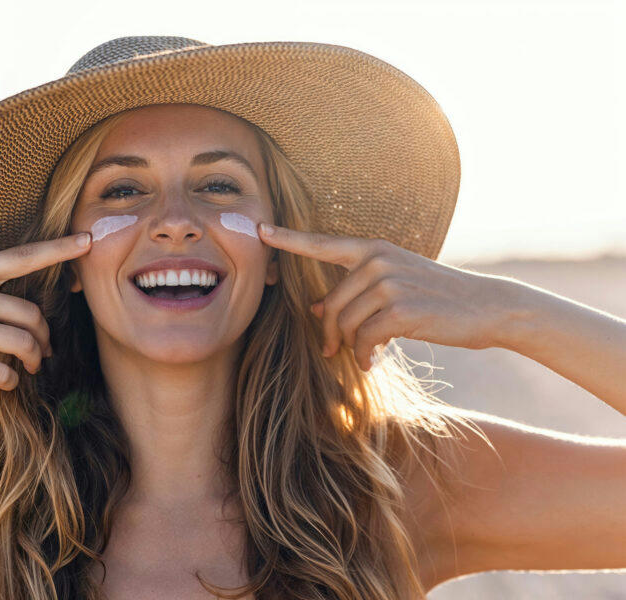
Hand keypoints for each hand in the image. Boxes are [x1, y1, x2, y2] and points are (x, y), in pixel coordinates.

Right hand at [0, 232, 92, 390]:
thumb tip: (13, 311)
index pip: (24, 255)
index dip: (60, 248)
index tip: (89, 240)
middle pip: (32, 316)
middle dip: (45, 337)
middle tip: (44, 352)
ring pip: (23, 345)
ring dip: (33, 361)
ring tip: (29, 368)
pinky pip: (2, 373)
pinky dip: (10, 380)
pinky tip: (4, 382)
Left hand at [258, 223, 512, 369]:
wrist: (486, 307)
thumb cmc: (436, 298)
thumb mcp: (394, 287)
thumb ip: (355, 292)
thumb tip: (317, 308)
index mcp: (373, 249)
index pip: (322, 244)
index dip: (288, 239)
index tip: (260, 230)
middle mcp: (377, 260)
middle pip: (331, 305)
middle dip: (330, 333)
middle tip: (334, 351)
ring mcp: (388, 282)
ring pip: (345, 324)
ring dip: (350, 347)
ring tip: (365, 356)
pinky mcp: (400, 309)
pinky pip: (363, 339)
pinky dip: (364, 356)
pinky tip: (373, 362)